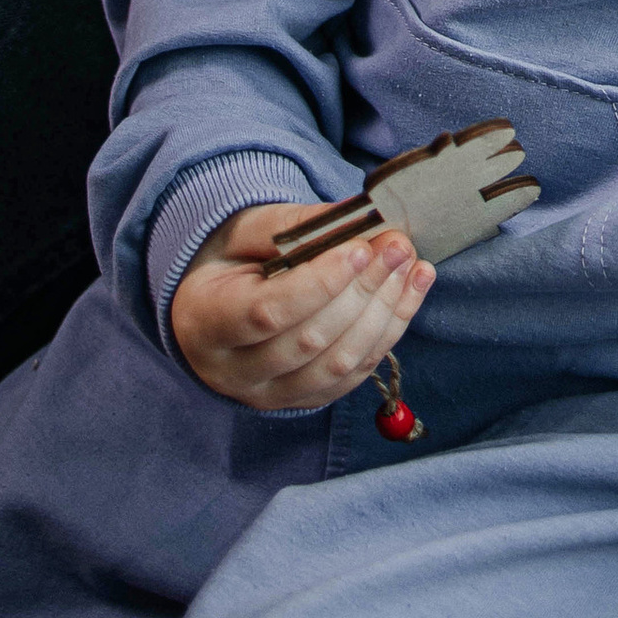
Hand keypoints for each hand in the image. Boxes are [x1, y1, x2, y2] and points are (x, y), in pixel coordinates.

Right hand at [170, 206, 434, 410]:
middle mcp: (232, 372)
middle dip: (362, 291)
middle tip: (397, 246)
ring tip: (411, 265)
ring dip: (383, 313)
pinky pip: (352, 377)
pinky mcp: (302, 401)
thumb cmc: (230, 258)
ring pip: (336, 366)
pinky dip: (388, 333)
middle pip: (308, 342)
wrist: (214, 303)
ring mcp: (267, 396)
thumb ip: (296, 225)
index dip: (319, 284)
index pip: (266, 313)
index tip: (360, 248)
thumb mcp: (246, 230)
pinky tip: (412, 290)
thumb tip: (359, 216)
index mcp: (206, 322)